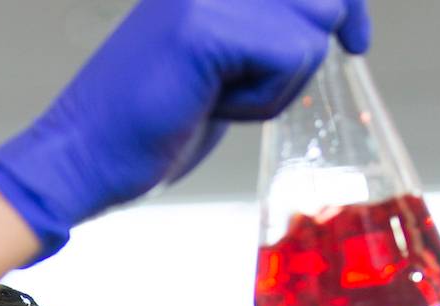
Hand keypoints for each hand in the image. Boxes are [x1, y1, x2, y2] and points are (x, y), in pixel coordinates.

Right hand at [0, 0, 371, 259]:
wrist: (83, 155)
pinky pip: (289, 57)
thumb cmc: (148, 120)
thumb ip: (266, 30)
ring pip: (311, 26)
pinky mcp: (205, 26)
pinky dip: (264, 98)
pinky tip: (214, 106)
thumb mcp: (221, 61)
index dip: (344, 4)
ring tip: (221, 96)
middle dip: (304, 54)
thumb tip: (333, 14)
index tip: (356, 40)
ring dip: (281, 80)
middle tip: (244, 90)